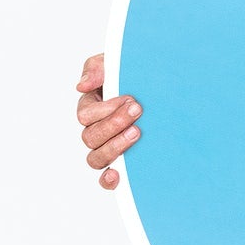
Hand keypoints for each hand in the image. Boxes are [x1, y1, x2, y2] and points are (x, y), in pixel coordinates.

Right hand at [76, 52, 140, 189]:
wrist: (163, 90)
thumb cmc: (134, 78)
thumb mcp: (114, 64)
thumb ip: (97, 68)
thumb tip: (81, 86)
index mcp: (91, 108)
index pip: (86, 115)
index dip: (105, 109)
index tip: (130, 98)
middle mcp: (95, 131)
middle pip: (90, 137)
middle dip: (114, 124)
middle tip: (138, 110)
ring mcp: (106, 149)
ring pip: (96, 158)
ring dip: (115, 147)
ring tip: (137, 133)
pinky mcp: (120, 164)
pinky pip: (106, 178)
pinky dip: (108, 179)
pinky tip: (118, 174)